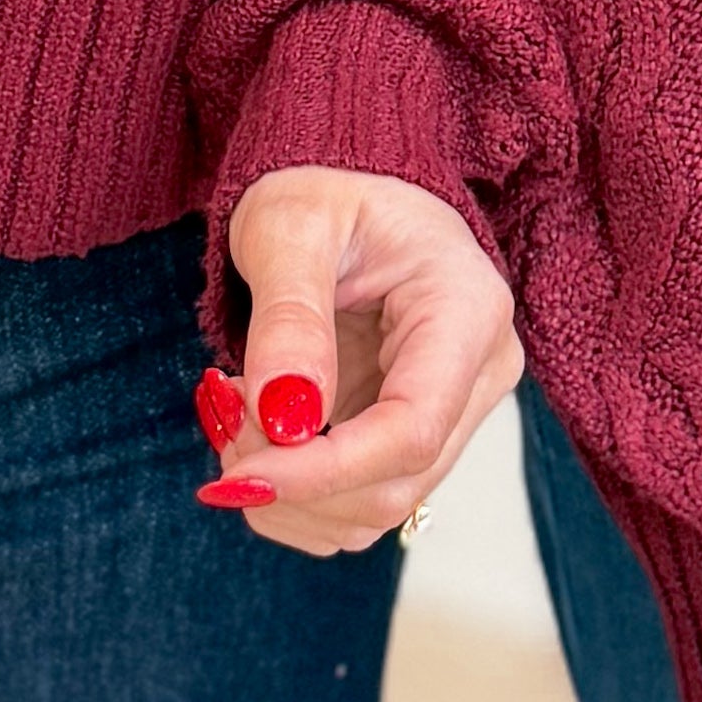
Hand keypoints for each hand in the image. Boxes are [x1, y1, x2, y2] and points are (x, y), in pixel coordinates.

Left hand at [204, 166, 523, 555]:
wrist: (343, 192)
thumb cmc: (324, 191)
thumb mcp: (290, 226)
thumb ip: (289, 317)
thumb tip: (285, 415)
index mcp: (467, 311)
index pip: (413, 429)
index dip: (326, 470)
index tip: (243, 472)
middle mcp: (477, 375)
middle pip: (396, 483)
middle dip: (294, 481)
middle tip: (223, 421)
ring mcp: (452, 414)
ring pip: (375, 511)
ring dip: (288, 495)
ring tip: (237, 414)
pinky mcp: (414, 439)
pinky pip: (356, 506)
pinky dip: (295, 496)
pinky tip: (262, 434)